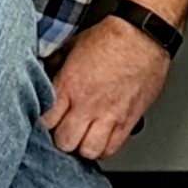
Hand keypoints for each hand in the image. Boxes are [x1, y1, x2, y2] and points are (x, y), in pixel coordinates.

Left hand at [41, 15, 173, 160]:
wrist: (143, 35)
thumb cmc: (112, 37)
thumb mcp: (72, 46)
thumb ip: (57, 66)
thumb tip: (46, 74)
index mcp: (69, 85)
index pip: (46, 122)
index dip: (44, 124)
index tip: (48, 121)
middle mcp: (87, 105)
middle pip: (65, 142)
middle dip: (62, 138)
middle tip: (64, 130)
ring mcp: (109, 115)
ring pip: (88, 151)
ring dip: (83, 147)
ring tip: (83, 137)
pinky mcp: (129, 120)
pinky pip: (112, 148)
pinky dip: (104, 148)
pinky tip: (101, 138)